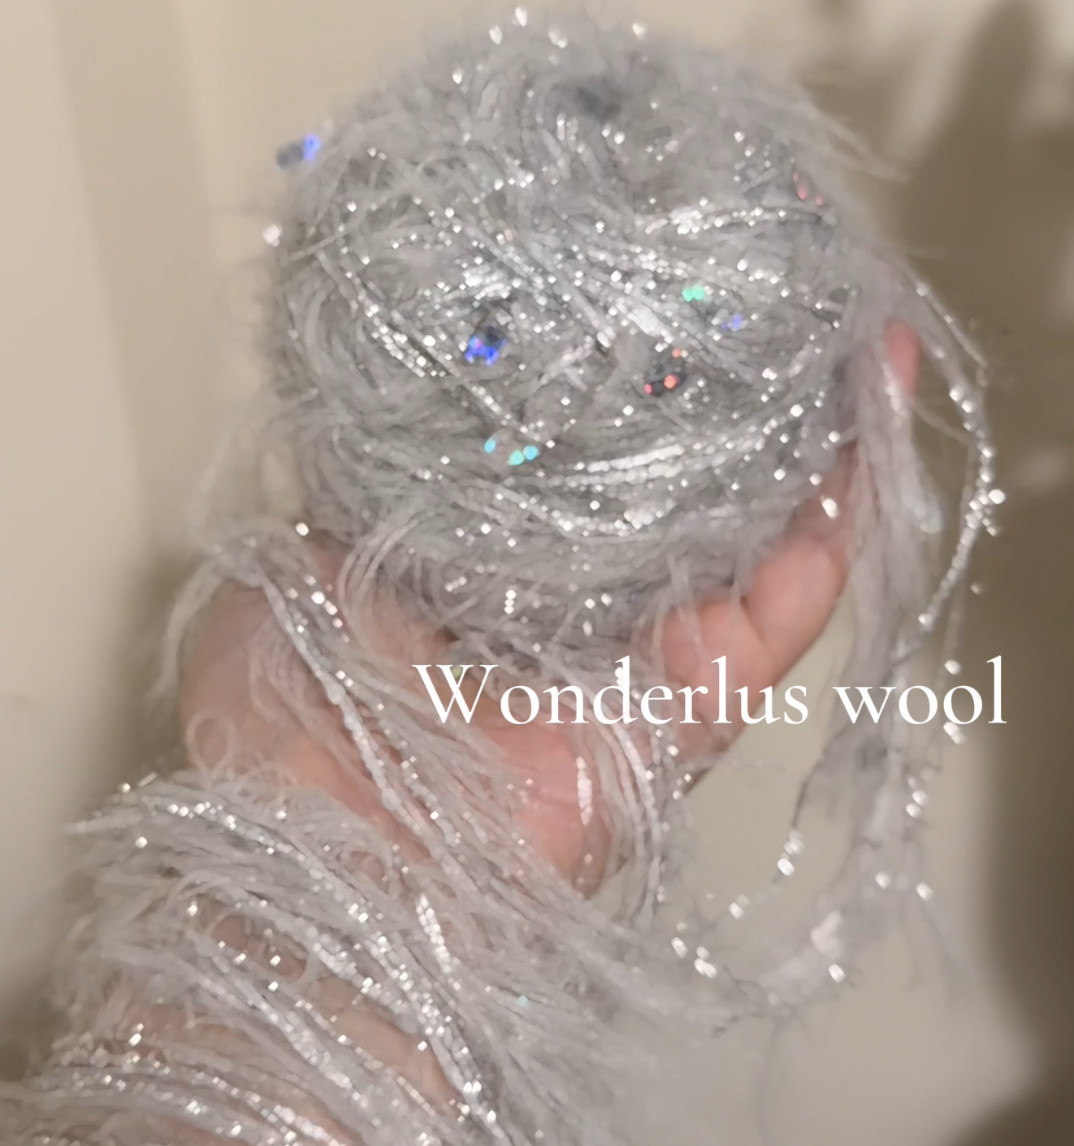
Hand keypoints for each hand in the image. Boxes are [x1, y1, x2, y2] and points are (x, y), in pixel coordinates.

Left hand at [181, 326, 919, 885]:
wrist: (319, 856)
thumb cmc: (275, 725)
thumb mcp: (291, 561)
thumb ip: (354, 488)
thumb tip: (384, 401)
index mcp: (470, 584)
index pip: (564, 467)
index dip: (608, 384)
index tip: (636, 289)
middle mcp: (568, 620)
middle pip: (677, 493)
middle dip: (729, 394)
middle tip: (772, 289)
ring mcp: (642, 662)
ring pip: (754, 533)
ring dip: (812, 429)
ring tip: (853, 322)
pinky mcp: (697, 703)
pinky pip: (790, 599)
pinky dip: (840, 504)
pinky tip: (870, 404)